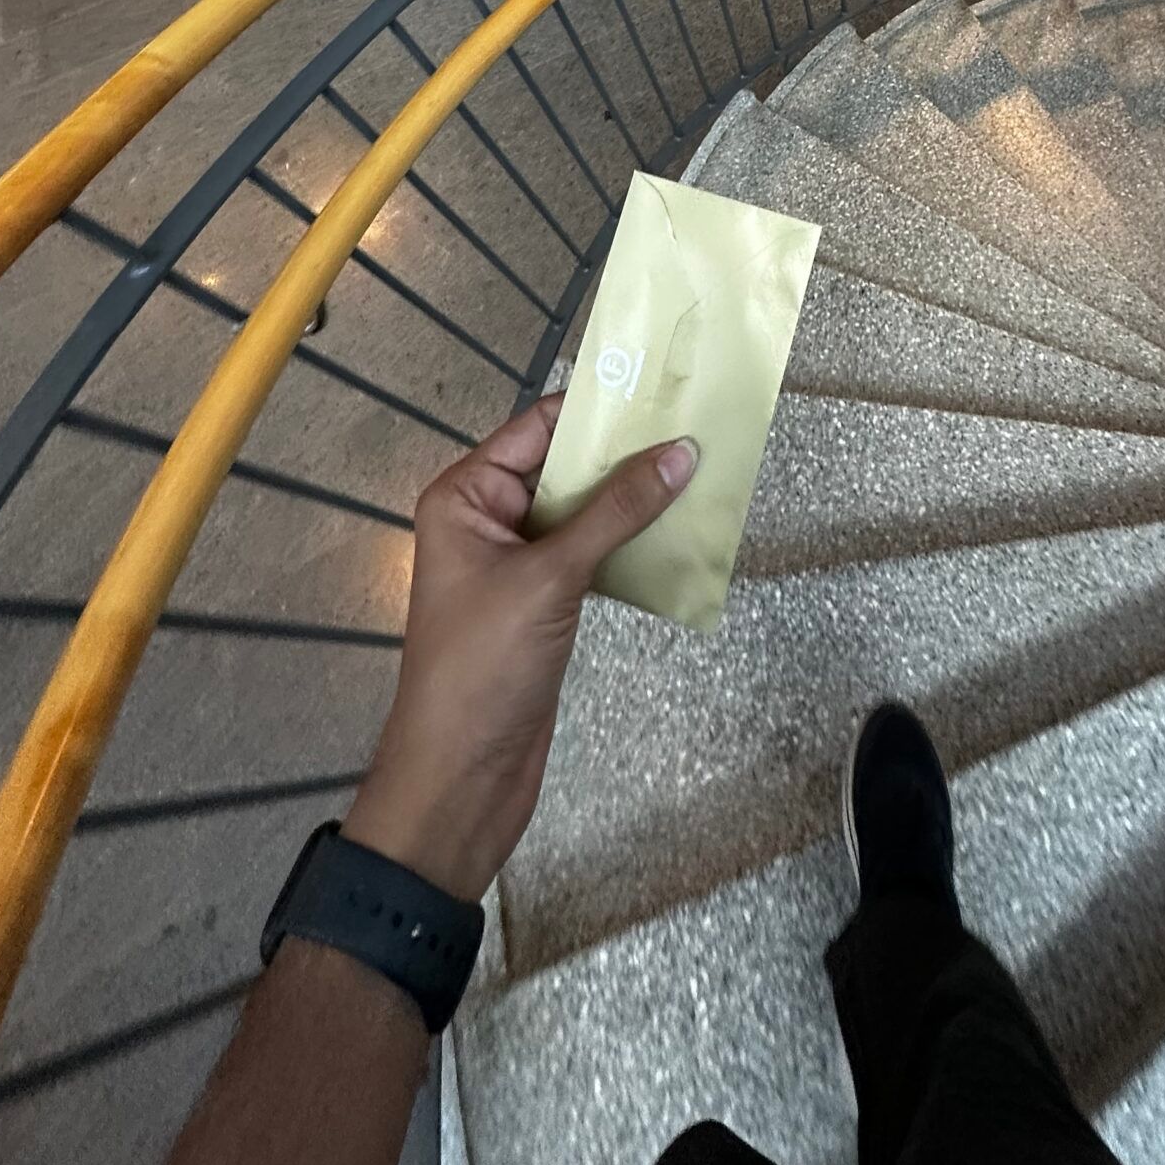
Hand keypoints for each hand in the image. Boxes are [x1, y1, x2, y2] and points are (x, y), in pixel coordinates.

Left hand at [341, 395, 697, 902]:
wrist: (463, 776)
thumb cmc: (484, 666)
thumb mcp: (551, 578)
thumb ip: (616, 512)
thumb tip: (679, 451)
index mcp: (466, 497)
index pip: (537, 429)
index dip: (597, 409)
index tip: (661, 388)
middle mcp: (488, 520)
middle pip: (565, 468)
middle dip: (625, 454)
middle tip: (696, 427)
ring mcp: (518, 564)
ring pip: (585, 513)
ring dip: (635, 501)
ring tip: (701, 472)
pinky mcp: (545, 603)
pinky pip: (593, 555)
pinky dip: (631, 544)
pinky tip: (680, 534)